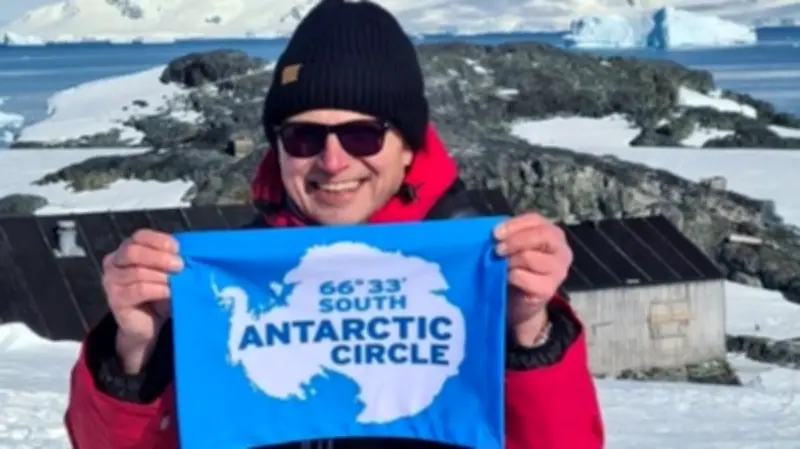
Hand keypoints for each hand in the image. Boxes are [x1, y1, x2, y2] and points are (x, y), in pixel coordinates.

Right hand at [101, 229, 182, 372]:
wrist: (148, 324)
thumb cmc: (159, 294)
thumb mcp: (167, 273)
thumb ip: (172, 260)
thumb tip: (188, 253)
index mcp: (127, 249)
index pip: (140, 236)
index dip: (159, 240)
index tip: (178, 248)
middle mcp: (114, 262)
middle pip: (133, 251)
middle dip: (159, 257)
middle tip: (179, 265)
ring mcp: (111, 281)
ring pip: (137, 272)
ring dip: (161, 275)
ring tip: (176, 281)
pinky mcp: (115, 299)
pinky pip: (138, 290)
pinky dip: (157, 289)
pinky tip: (169, 292)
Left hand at [494, 213, 572, 343]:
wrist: (521, 300)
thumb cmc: (518, 267)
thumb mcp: (516, 247)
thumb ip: (510, 236)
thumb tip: (496, 232)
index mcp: (553, 234)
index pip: (536, 220)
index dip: (514, 225)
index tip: (495, 233)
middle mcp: (562, 251)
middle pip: (540, 236)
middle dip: (514, 241)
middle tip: (497, 249)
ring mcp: (558, 271)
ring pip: (529, 257)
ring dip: (510, 261)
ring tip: (501, 265)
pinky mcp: (548, 289)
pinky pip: (523, 277)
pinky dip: (510, 276)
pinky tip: (506, 278)